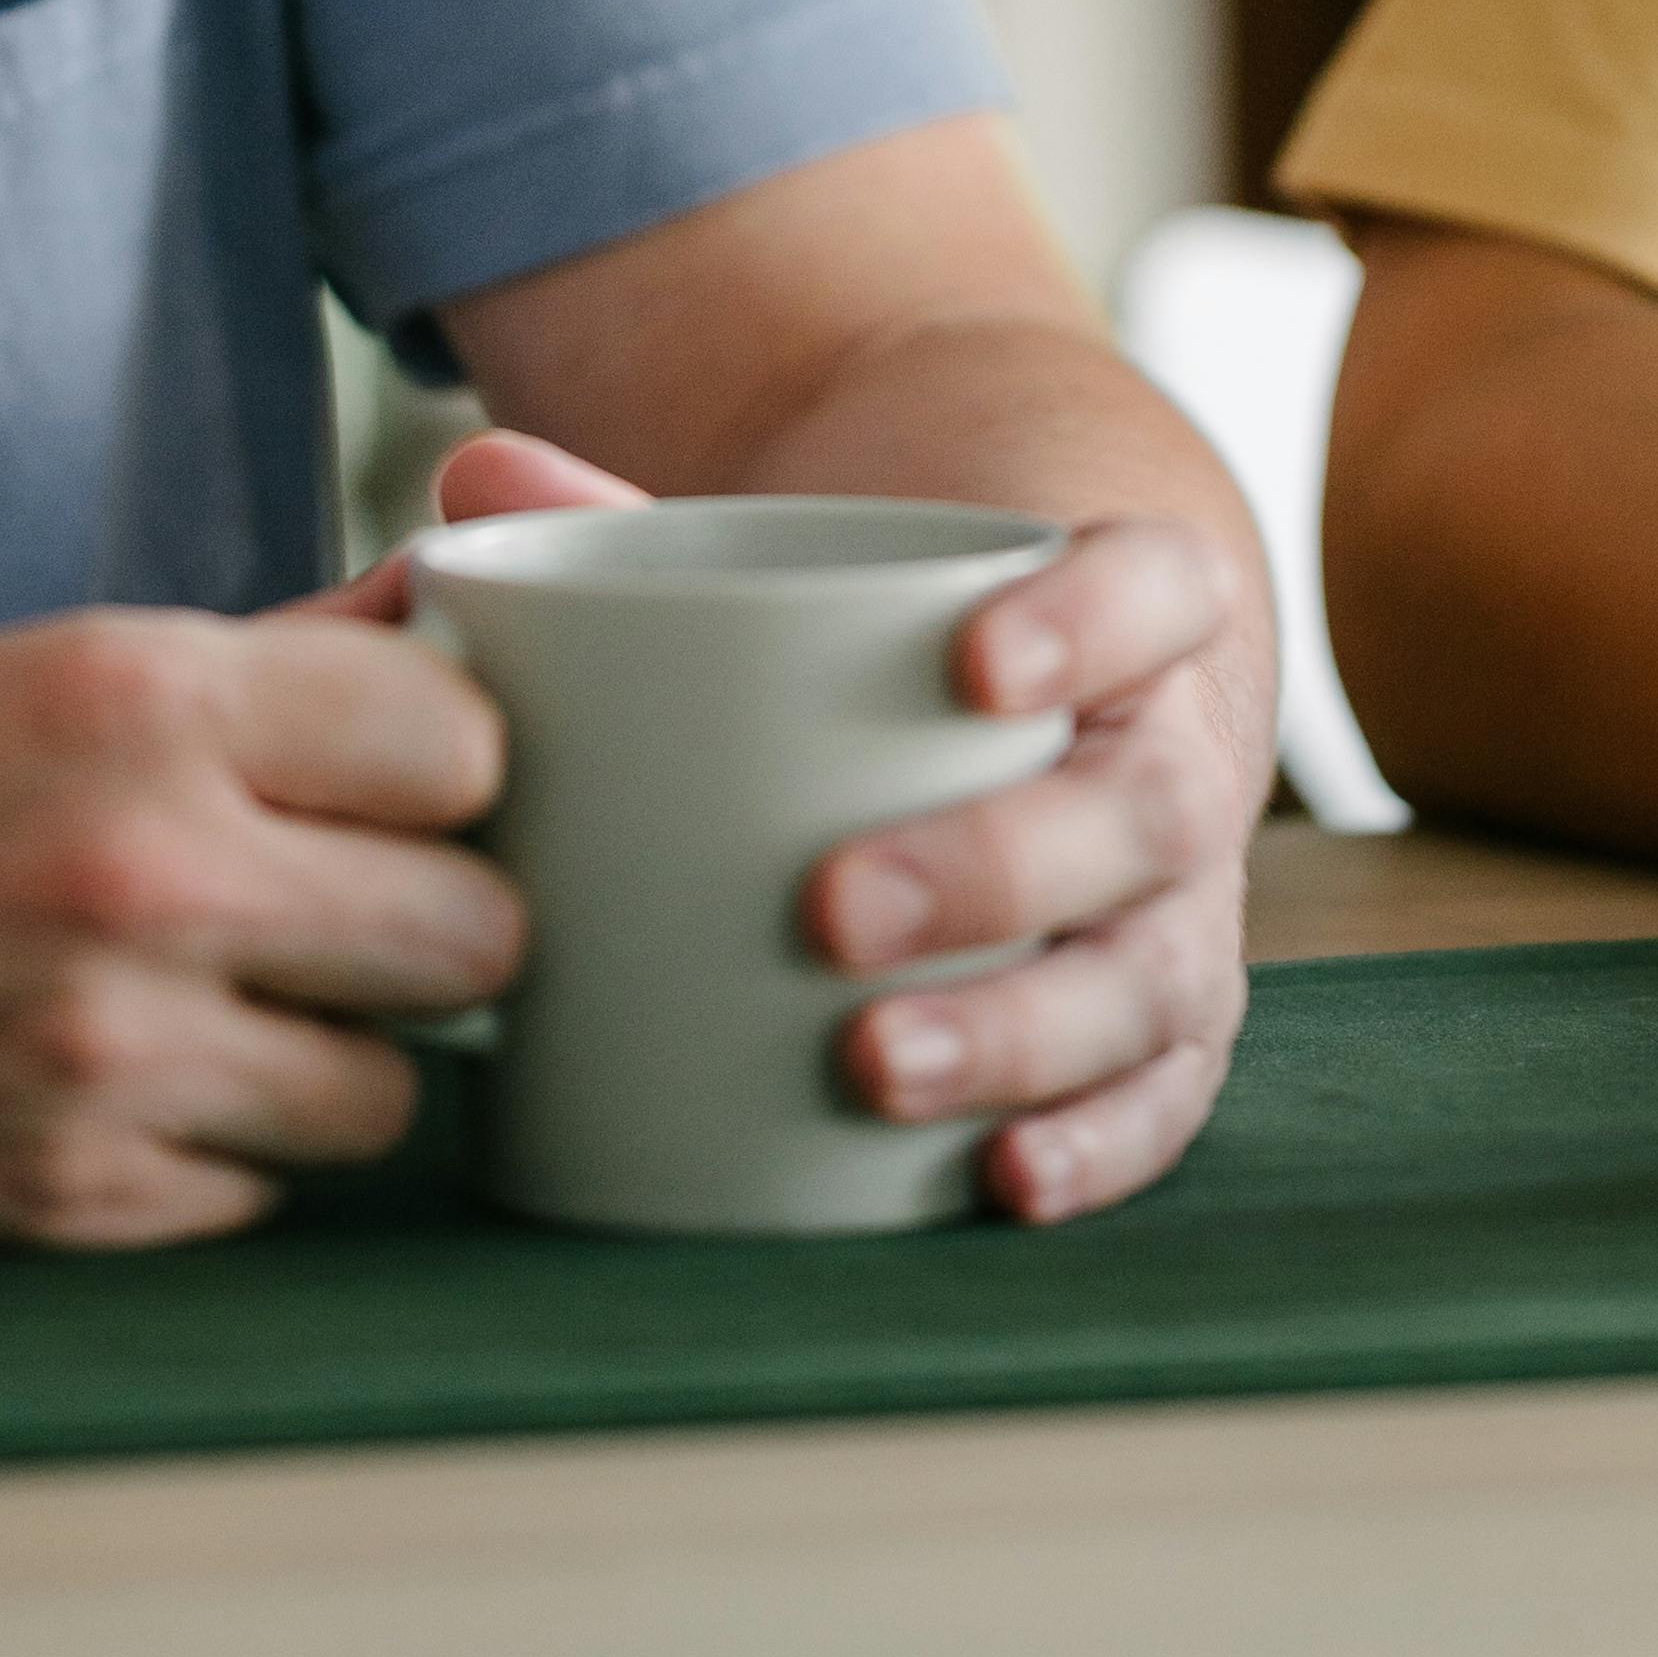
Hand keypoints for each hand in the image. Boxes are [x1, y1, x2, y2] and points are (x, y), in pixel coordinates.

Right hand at [0, 602, 517, 1243]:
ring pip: (396, 1086)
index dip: (437, 769)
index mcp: (139, 696)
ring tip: (214, 1003)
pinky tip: (115, 1088)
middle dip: (424, 919)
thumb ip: (278, 660)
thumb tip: (468, 626)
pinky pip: (266, 1190)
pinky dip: (221, 1152)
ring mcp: (107, 1054)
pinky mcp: (64, 1203)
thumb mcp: (41, 668)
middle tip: (328, 906)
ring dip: (333, 1054)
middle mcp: (142, 869)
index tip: (379, 781)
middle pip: (480, 927)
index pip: (467, 743)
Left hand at [430, 428, 1265, 1224]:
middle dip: (997, 868)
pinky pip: (1162, 1099)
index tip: (974, 662)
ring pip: (1154, 973)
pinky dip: (1097, 1145)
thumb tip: (476, 478)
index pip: (1157, 589)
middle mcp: (1178, 761)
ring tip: (874, 1064)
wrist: (1046, 693)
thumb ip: (651, 515)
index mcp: (1131, 611)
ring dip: (1022, 1030)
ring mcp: (1181, 908)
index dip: (1091, 622)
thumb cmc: (908, 630)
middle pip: (1147, 810)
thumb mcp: (821, 553)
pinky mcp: (1160, 1027)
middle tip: (833, 906)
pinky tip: (1004, 1178)